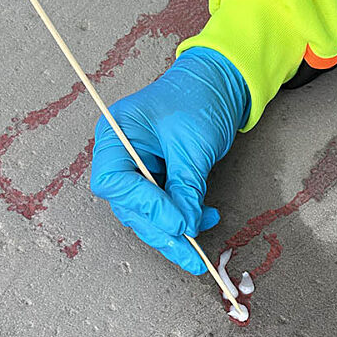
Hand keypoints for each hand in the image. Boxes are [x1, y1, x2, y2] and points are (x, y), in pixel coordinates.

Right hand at [90, 47, 249, 273]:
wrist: (219, 83)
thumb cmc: (199, 97)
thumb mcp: (193, 144)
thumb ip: (186, 187)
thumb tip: (186, 227)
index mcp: (116, 133)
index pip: (117, 182)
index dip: (145, 206)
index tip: (177, 222)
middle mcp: (120, 153)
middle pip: (129, 205)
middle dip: (161, 230)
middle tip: (189, 253)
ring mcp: (137, 167)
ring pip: (146, 213)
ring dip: (174, 231)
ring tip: (200, 244)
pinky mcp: (156, 177)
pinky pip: (163, 206)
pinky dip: (184, 216)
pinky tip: (206, 217)